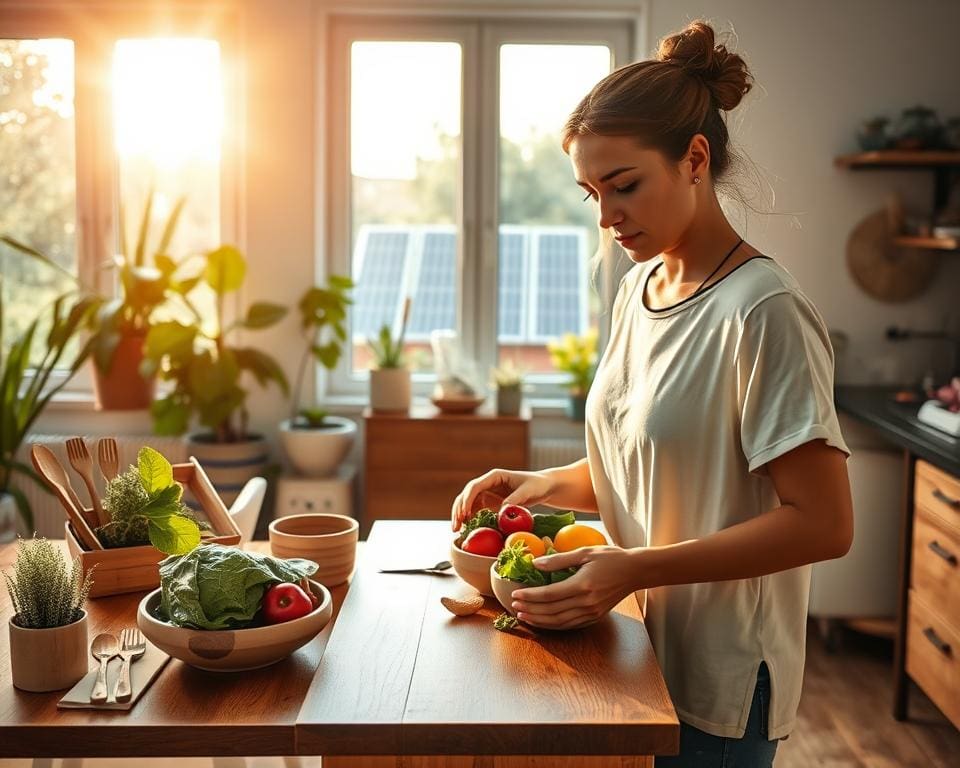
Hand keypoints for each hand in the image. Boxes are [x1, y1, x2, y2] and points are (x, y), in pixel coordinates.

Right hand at [450, 468, 554, 530]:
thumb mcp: (528, 491)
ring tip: (457, 530)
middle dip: (459, 510)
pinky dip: (471, 519)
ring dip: (461, 516)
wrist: (545, 487)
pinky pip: (477, 511)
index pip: (475, 486)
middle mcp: (488, 483)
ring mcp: (488, 493)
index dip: (467, 500)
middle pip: (467, 495)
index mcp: (494, 476)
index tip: (464, 514)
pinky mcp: (492, 503)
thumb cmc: (538, 485)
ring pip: (469, 504)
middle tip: (456, 526)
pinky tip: (468, 529)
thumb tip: (501, 511)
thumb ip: (514, 500)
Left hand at [510, 546, 641, 629]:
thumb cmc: (610, 558)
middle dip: (530, 610)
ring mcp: (592, 612)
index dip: (530, 596)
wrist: (635, 571)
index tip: (515, 594)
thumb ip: (558, 559)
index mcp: (582, 584)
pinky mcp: (595, 616)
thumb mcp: (584, 552)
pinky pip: (570, 624)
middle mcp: (586, 602)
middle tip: (514, 606)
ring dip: (539, 620)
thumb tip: (535, 563)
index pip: (549, 594)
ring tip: (524, 616)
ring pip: (559, 622)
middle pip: (551, 611)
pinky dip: (553, 625)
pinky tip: (542, 620)